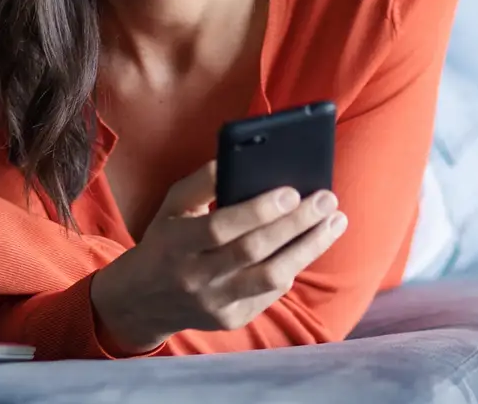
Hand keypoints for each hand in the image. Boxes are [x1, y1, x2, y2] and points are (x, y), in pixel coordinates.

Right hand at [89, 161, 347, 354]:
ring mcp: (214, 303)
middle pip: (253, 251)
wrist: (142, 300)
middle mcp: (195, 277)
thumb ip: (203, 182)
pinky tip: (310, 244)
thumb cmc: (165, 240)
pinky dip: (293, 266)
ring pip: (270, 277)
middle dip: (295, 224)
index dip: (258, 210)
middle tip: (327, 200)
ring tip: (335, 222)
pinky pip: (270, 293)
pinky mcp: (231, 320)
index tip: (292, 191)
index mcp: (176, 242)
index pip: (220, 227)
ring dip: (308, 248)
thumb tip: (240, 158)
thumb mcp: (172, 206)